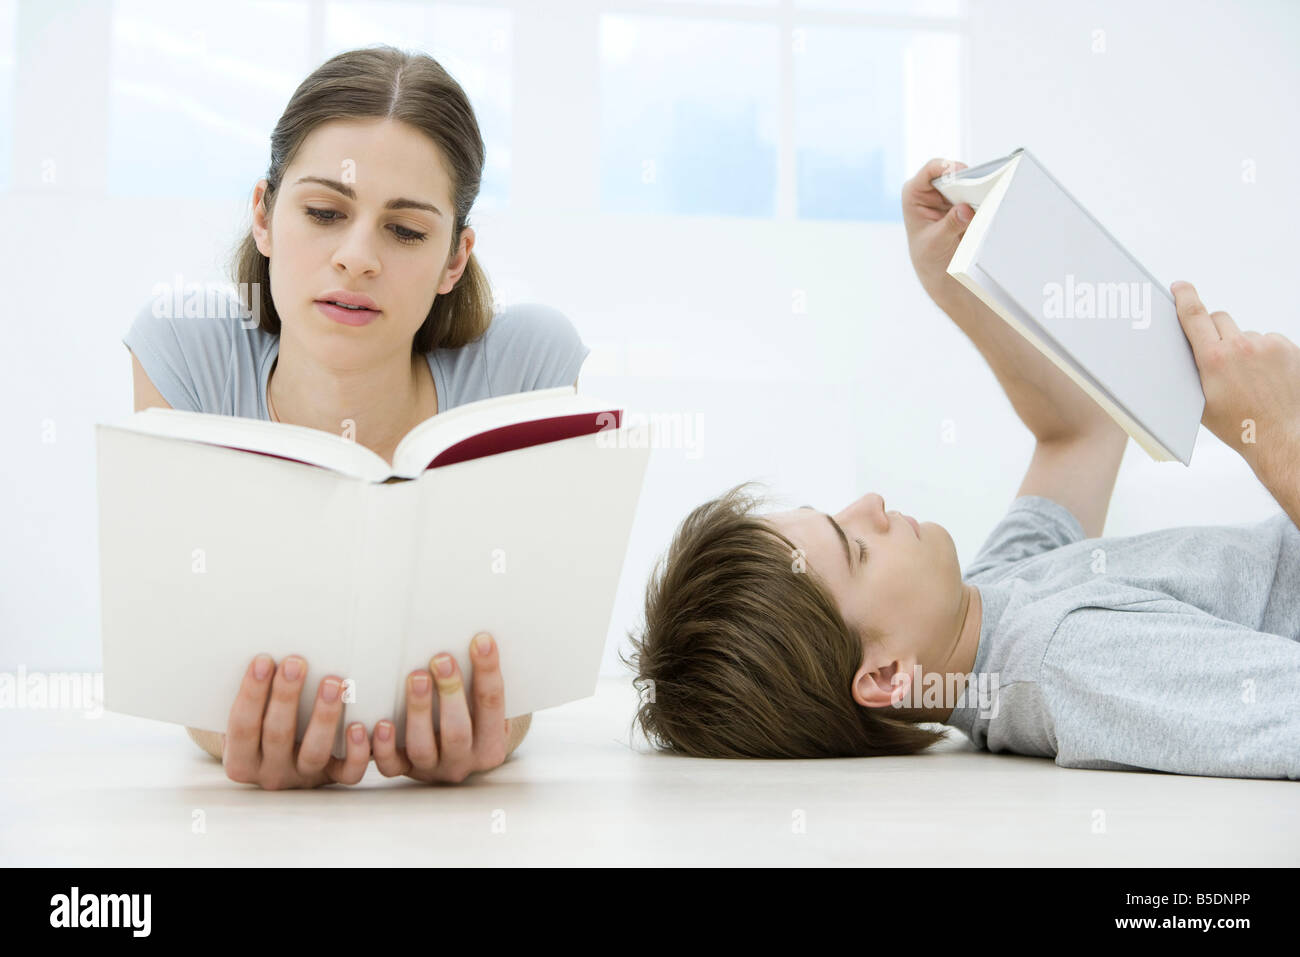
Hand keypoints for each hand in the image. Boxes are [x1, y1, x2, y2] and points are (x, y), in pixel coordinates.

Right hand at [222, 654, 371, 789]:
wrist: (278, 763)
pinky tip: (359, 724)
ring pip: (315, 751)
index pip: (242, 726)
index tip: (262, 660)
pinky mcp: (334, 778)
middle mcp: (271, 773)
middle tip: (296, 663)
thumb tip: (266, 647)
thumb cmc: (261, 726)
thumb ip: (253, 696)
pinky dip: (356, 751)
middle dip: (286, 696)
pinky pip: (348, 772)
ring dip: (324, 716)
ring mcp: (304, 777)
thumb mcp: (248, 718)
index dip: (251, 693)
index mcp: (241, 760)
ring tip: (334, 683)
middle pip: (277, 735)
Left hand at [371, 632, 510, 784]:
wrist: (453, 757)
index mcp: (491, 743)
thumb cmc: (469, 718)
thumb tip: (474, 637)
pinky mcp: (404, 770)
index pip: (492, 704)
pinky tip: (380, 722)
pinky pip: (390, 764)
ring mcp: (432, 768)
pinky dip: (382, 746)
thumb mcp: (482, 707)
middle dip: (450, 692)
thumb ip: (477, 682)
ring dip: (418, 711)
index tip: (481, 640)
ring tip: (415, 678)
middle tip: (442, 659)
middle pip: (457, 730)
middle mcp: (463, 760)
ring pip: (423, 747)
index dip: (488, 671)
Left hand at [902, 157, 976, 307]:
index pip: (931, 170)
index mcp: (915, 193)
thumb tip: (966, 209)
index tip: (964, 172)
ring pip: (969, 181)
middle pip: (954, 172)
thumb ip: (950, 225)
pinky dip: (986, 198)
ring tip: (991, 196)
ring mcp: (950, 194)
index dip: (948, 167)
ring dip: (980, 188)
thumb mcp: (936, 242)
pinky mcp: (965, 201)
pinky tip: (992, 204)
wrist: (938, 270)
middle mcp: (932, 189)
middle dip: (969, 178)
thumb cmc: (928, 256)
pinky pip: (979, 194)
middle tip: (984, 185)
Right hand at [1172, 280, 1299, 481]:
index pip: (1194, 316)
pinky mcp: (1288, 348)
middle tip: (1215, 354)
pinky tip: (1265, 377)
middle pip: (1219, 319)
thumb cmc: (1239, 426)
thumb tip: (1185, 351)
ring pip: (1245, 333)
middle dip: (1213, 331)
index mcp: (1214, 359)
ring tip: (1247, 378)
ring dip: (1241, 347)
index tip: (1180, 287)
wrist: (1281, 436)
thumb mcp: (1201, 402)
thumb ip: (1192, 371)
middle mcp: (1241, 347)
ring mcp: (1268, 345)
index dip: (1185, 297)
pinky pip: (1268, 341)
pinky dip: (1264, 354)